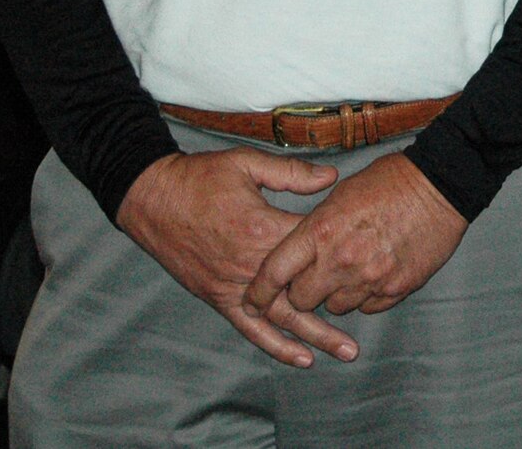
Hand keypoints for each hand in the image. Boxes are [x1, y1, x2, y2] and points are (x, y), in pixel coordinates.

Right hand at [116, 149, 355, 367]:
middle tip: (370, 323)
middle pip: (303, 291)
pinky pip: (249, 327)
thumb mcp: (246, 163)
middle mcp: (249, 264)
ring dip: (315, 335)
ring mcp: (233, 284)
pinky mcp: (217, 296)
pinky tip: (300, 358)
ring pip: (281, 317)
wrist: (151, 197)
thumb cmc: (200, 177)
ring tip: (345, 351)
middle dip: (338, 306)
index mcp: (261, 228)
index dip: (338, 246)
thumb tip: (332, 178)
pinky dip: (275, 344)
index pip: (311, 245)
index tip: (365, 247)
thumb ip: (292, 173)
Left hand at [243, 152, 465, 328]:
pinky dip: (365, 296)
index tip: (250, 301)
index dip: (257, 291)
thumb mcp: (341, 192)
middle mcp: (341, 259)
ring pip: (335, 307)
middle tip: (310, 280)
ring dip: (335, 294)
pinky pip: (367, 307)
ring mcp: (370, 278)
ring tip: (349, 272)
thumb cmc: (391, 181)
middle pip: (300, 300)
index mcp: (321, 231)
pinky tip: (373, 275)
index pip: (274, 272)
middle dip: (300, 293)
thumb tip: (301, 247)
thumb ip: (316, 224)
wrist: (442, 184)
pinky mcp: (396, 289)